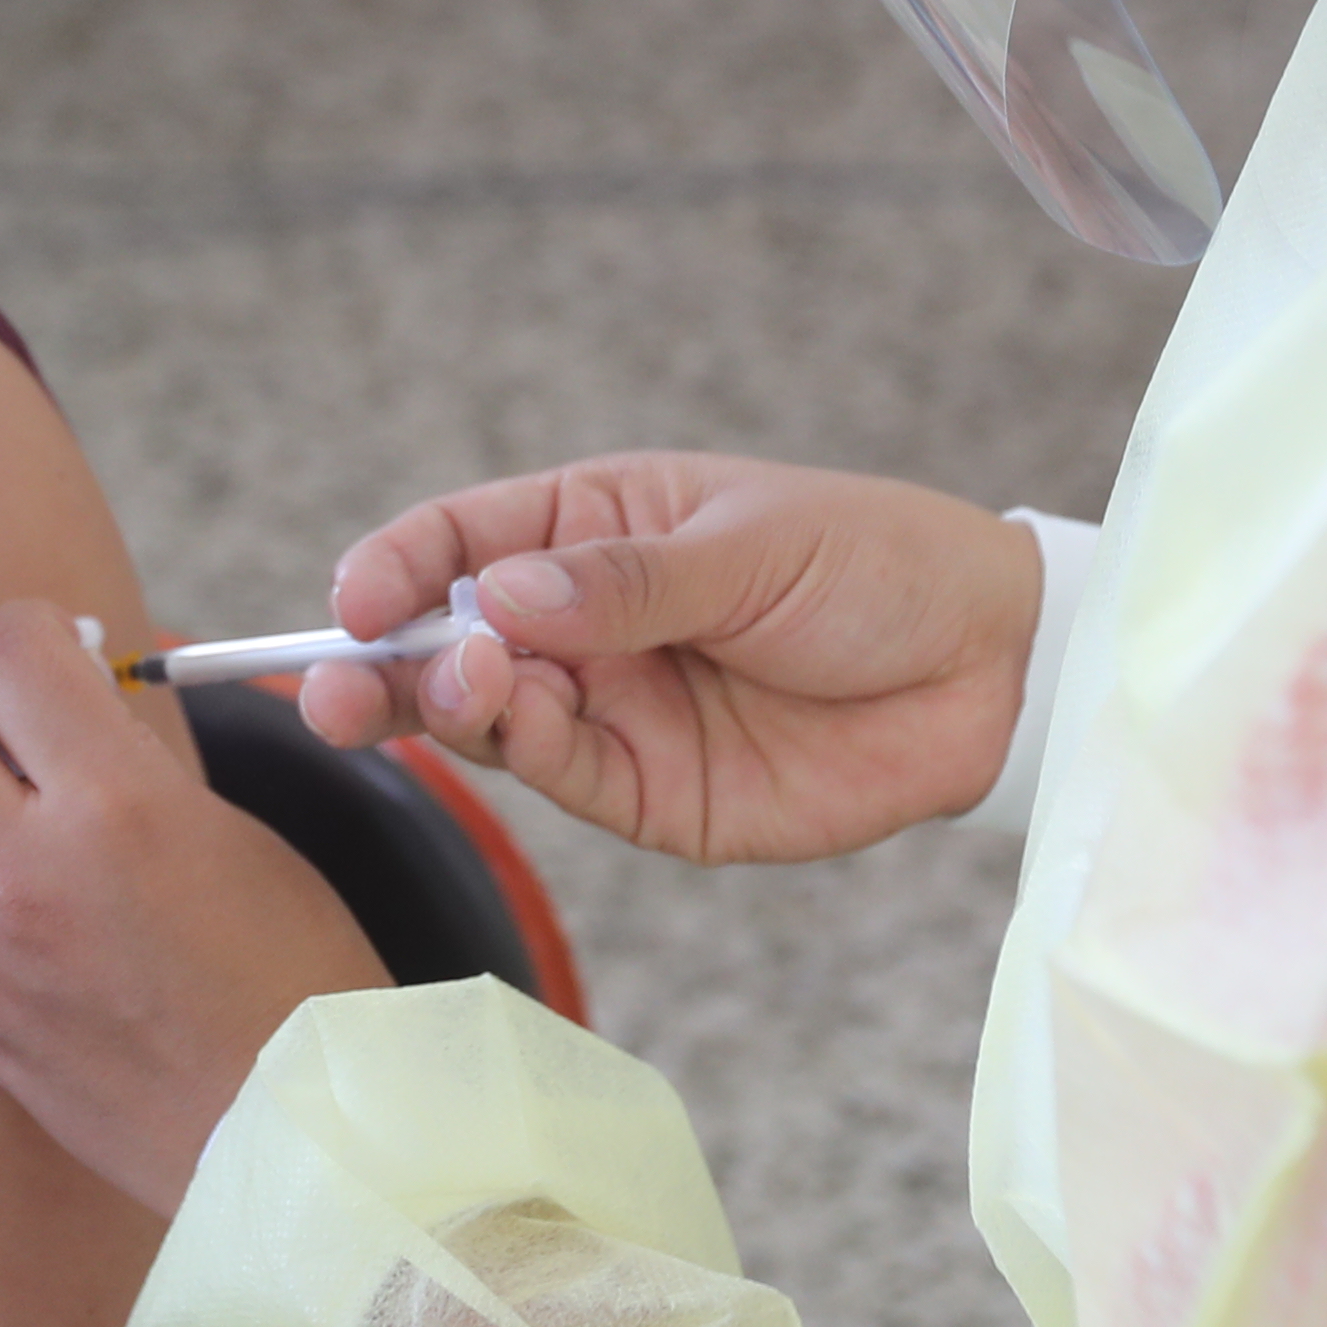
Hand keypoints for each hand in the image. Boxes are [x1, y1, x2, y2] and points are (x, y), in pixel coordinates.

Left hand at [0, 602, 395, 1215]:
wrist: (294, 1139)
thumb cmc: (292, 973)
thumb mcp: (222, 828)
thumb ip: (121, 757)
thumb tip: (53, 698)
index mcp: (109, 807)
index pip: (0, 647)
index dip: (23, 629)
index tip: (51, 649)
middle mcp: (17, 873)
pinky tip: (18, 892)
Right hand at [291, 455, 1040, 864]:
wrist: (993, 668)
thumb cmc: (875, 565)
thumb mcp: (750, 545)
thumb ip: (624, 582)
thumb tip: (503, 597)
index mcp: (596, 530)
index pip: (462, 541)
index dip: (398, 569)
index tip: (355, 599)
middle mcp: (584, 625)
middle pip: (448, 645)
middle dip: (380, 666)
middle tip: (333, 688)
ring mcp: (614, 713)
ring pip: (492, 719)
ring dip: (454, 705)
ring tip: (463, 682)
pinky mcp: (652, 796)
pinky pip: (565, 778)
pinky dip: (529, 753)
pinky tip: (520, 718)